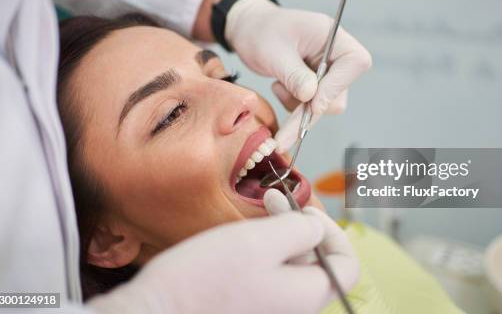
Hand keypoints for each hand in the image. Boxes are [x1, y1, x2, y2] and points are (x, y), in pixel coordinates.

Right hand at [88, 212, 353, 313]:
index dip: (333, 232)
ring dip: (279, 231)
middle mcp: (293, 307)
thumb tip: (316, 227)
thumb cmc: (206, 277)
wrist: (155, 312)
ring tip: (259, 209)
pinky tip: (242, 234)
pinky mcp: (247, 304)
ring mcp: (269, 307)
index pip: (346, 266)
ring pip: (290, 263)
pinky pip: (268, 273)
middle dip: (300, 223)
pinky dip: (262, 248)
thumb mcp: (261, 241)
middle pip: (317, 261)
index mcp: (307, 295)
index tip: (304, 212)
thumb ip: (301, 230)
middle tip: (274, 199)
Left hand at [225, 0, 371, 151]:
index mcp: (332, 35)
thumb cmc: (261, 31)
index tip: (313, 103)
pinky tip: (279, 86)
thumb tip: (311, 97)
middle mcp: (335, 53)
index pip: (354, 62)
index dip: (337, 86)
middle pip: (340, 90)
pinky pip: (313, 106)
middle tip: (285, 135)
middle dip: (311, 109)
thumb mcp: (273, 52)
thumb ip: (294, 74)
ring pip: (326, 103)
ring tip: (277, 87)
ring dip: (300, 107)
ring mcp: (327, 70)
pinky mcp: (317, 84)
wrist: (248, 30)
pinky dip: (294, 105)